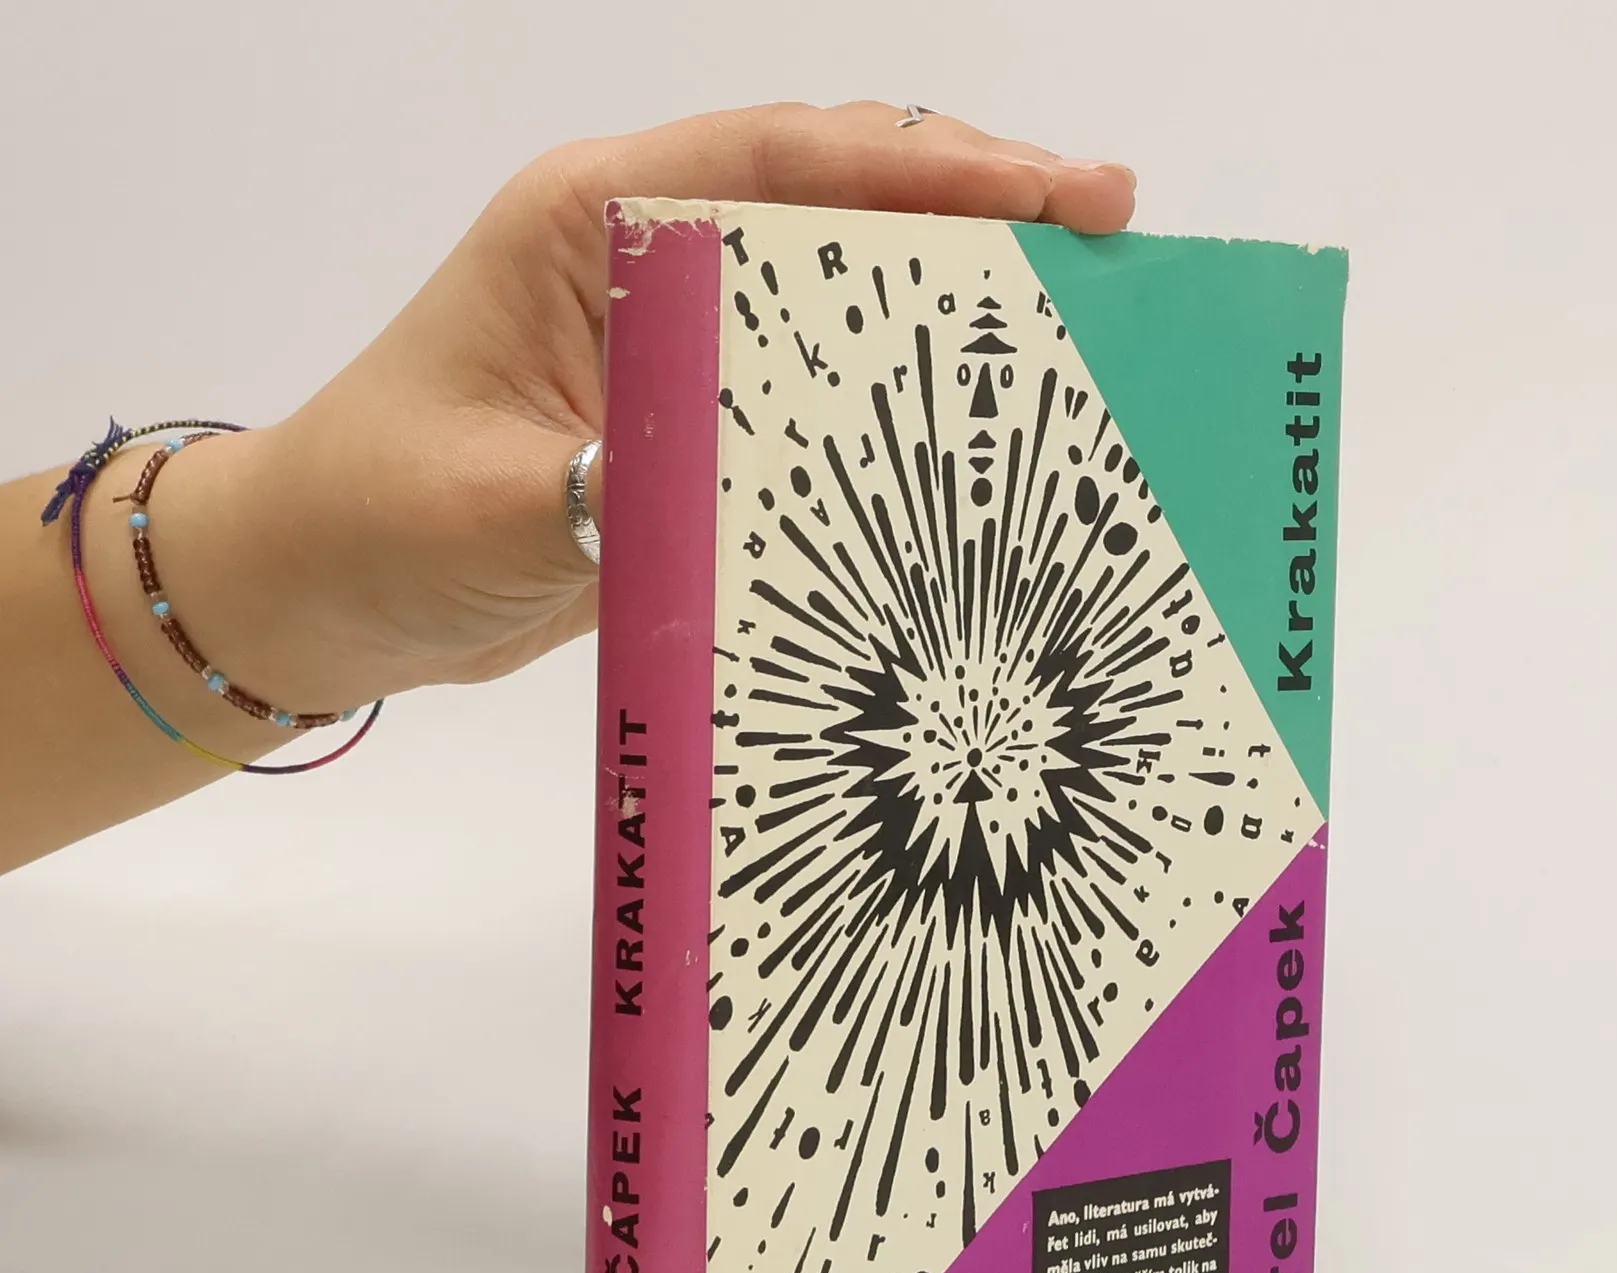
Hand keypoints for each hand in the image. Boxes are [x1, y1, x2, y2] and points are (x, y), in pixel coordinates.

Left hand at [190, 104, 1136, 716]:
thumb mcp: (485, 507)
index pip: (784, 165)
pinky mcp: (693, 418)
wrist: (325, 587)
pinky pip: (817, 390)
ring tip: (1087, 322)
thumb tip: (729, 486)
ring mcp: (675, 338)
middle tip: (1116, 240)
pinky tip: (979, 427)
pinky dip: (900, 396)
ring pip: (841, 289)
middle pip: (838, 201)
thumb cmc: (375, 519)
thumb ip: (604, 490)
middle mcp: (646, 260)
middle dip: (980, 210)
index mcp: (591, 226)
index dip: (929, 169)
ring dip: (955, 296)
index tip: (1058, 195)